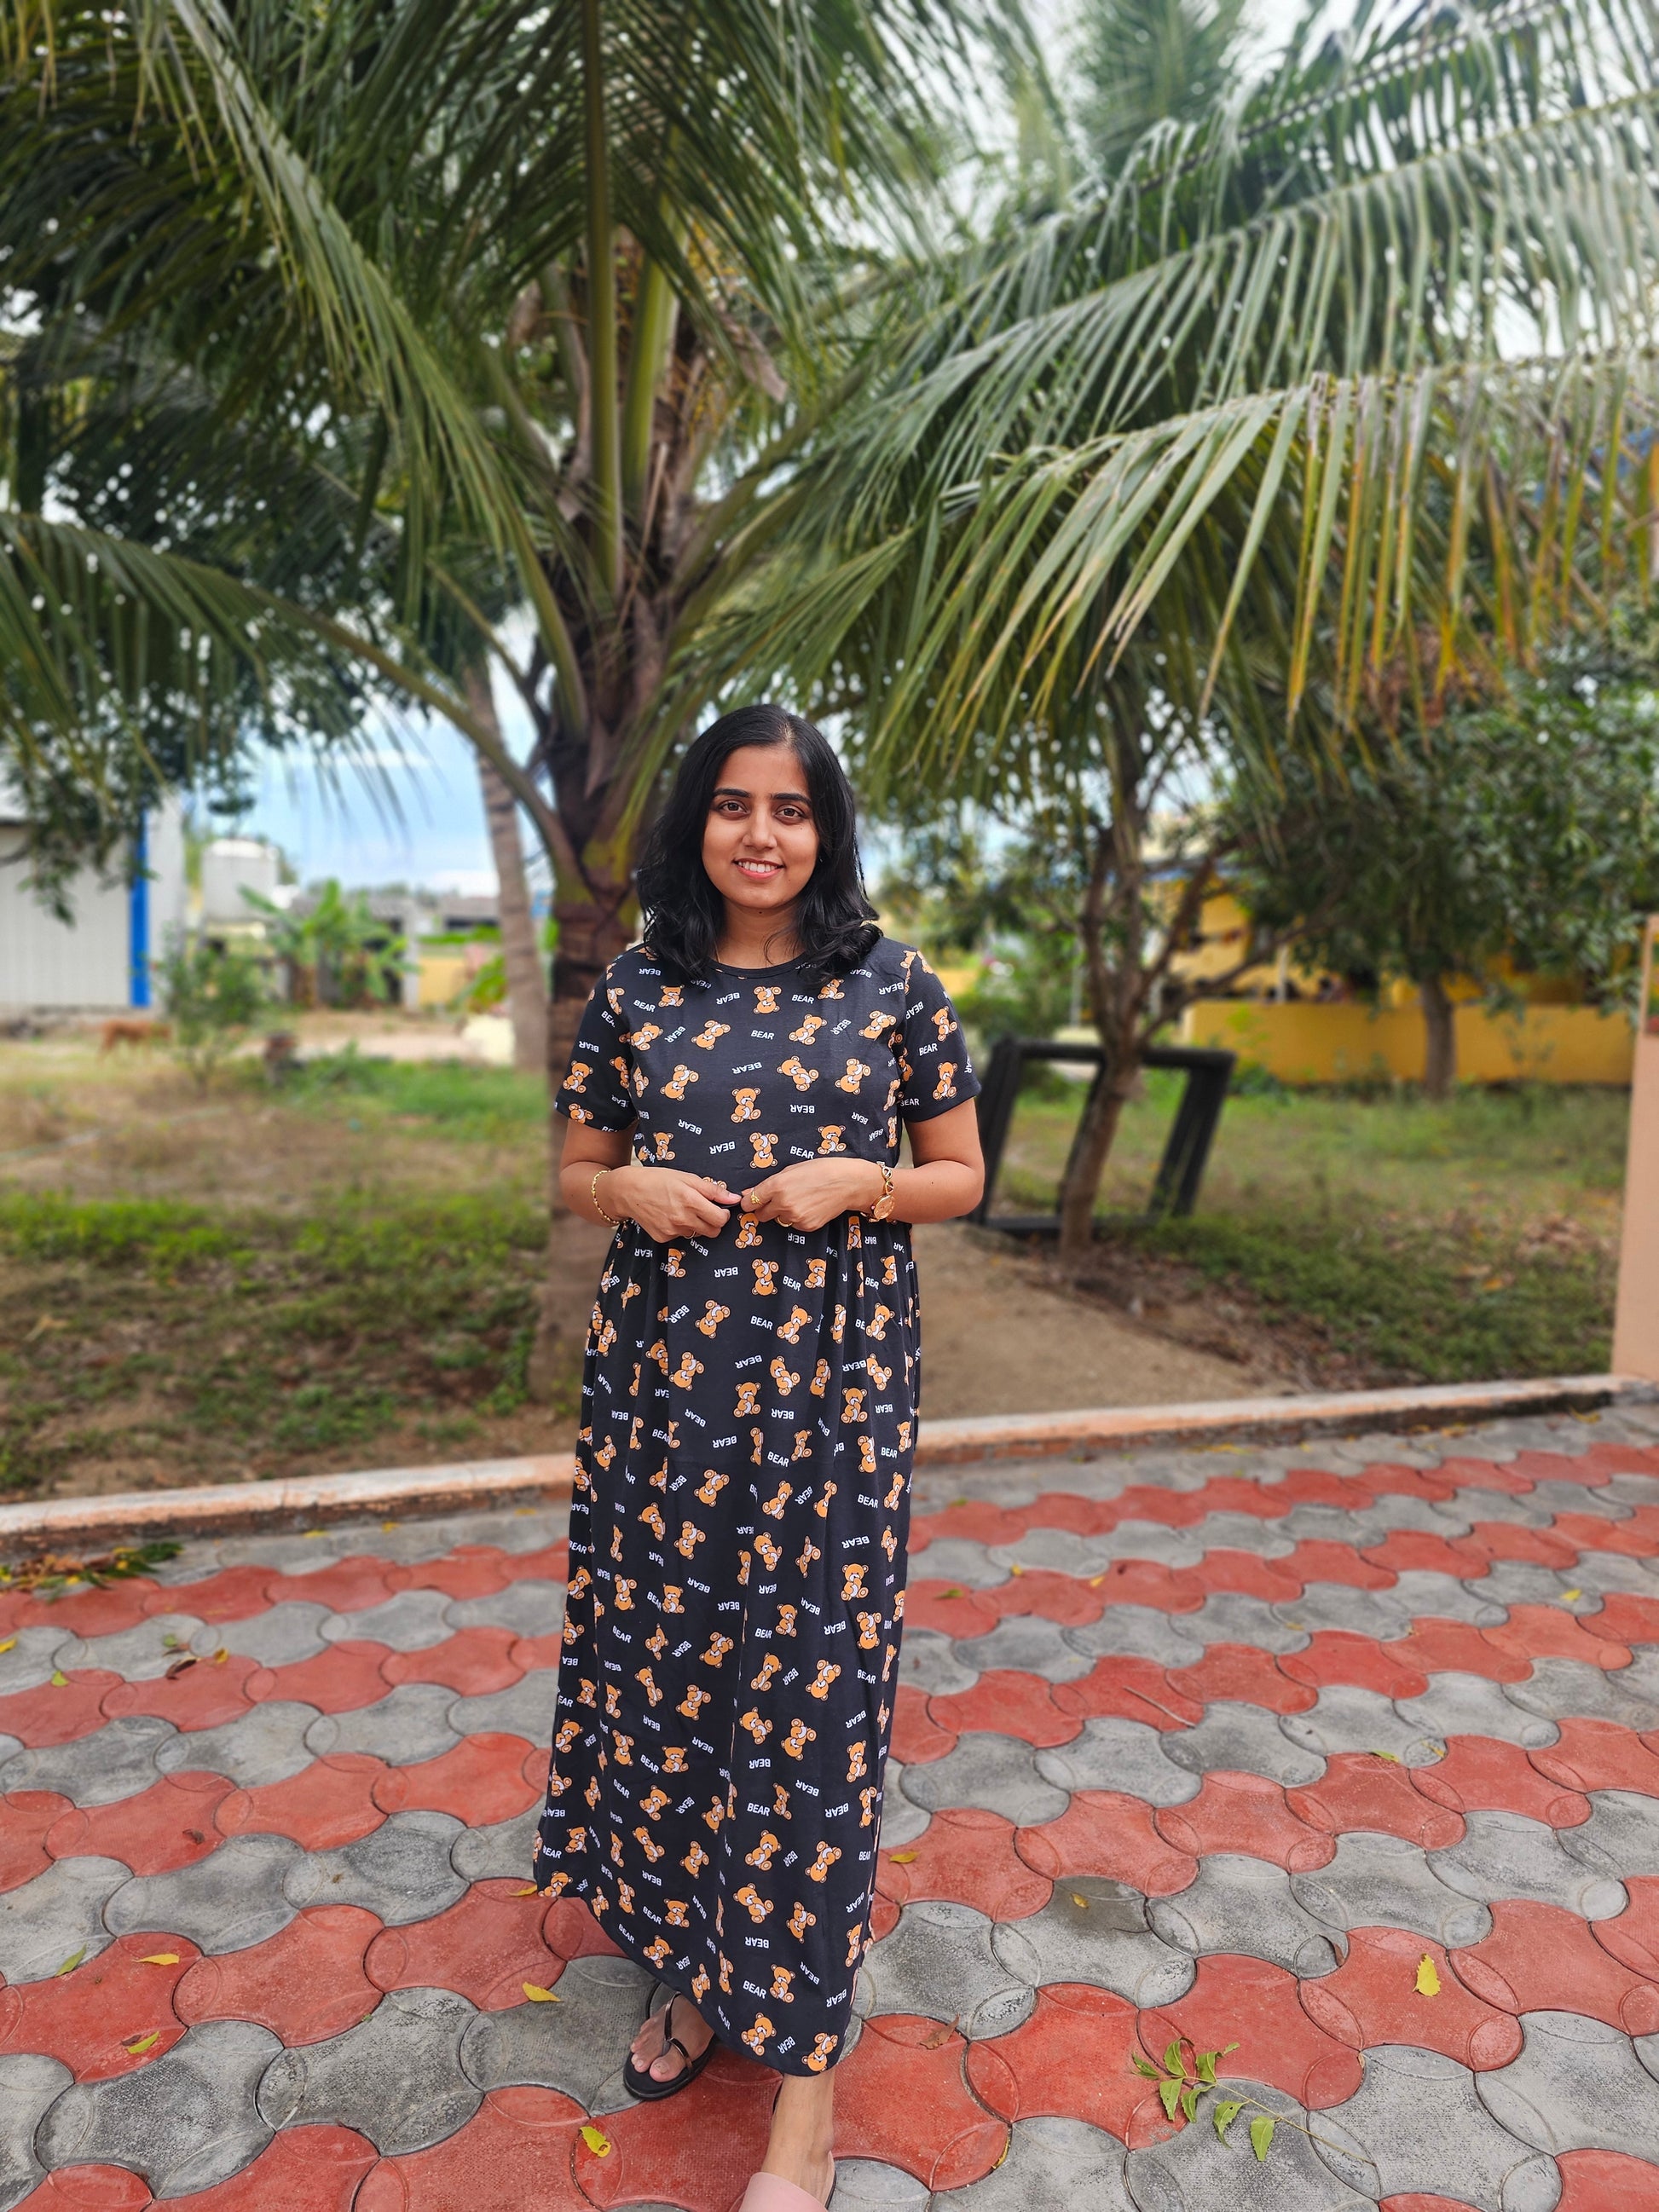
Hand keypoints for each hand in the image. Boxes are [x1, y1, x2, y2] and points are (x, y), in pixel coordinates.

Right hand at [608, 1165, 740, 1240]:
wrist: (628, 1191)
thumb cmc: (658, 1179)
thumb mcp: (687, 1178)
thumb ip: (713, 1190)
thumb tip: (734, 1198)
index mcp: (690, 1200)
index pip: (720, 1219)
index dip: (724, 1214)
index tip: (720, 1209)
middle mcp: (682, 1218)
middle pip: (713, 1231)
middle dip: (714, 1222)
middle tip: (704, 1210)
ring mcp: (672, 1230)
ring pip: (697, 1234)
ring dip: (696, 1225)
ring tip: (682, 1210)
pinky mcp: (663, 1238)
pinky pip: (680, 1236)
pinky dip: (680, 1228)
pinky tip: (669, 1216)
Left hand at [740, 1158, 884, 1231]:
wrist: (848, 1183)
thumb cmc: (821, 1170)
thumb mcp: (791, 1170)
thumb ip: (768, 1184)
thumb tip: (747, 1194)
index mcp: (777, 1186)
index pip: (749, 1202)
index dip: (749, 1201)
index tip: (751, 1201)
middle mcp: (783, 1203)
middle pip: (761, 1215)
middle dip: (765, 1209)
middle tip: (777, 1200)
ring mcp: (795, 1217)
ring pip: (779, 1220)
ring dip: (783, 1213)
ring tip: (801, 1199)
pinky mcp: (806, 1226)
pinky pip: (794, 1224)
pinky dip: (798, 1218)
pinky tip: (810, 1206)